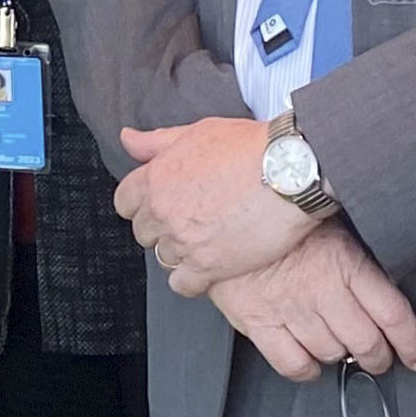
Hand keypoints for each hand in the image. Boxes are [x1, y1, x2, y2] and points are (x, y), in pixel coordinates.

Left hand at [119, 116, 319, 293]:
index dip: (142, 204)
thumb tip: (127, 139)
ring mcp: (183, 241)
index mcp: (156, 178)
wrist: (291, 171)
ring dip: (181, 251)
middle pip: (144, 232)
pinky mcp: (208, 266)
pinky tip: (209, 266)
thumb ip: (157, 141)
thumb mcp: (198, 132)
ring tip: (206, 239)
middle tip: (190, 220)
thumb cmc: (251, 147)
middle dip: (162, 227)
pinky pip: (182, 284)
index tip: (160, 205)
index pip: (124, 202)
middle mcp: (163, 211)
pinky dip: (192, 279)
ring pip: (163, 257)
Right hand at [204, 220, 415, 379]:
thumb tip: (385, 270)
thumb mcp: (328, 220)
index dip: (411, 342)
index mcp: (345, 263)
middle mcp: (322, 291)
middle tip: (380, 357)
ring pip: (333, 354)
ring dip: (343, 358)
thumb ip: (356, 251)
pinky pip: (293, 364)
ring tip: (343, 350)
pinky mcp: (260, 324)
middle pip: (367, 343)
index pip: (393, 313)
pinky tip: (311, 361)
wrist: (218, 212)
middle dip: (379, 357)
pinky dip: (307, 370)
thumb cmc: (274, 213)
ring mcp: (291, 310)